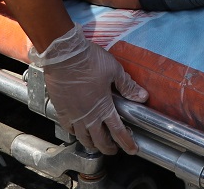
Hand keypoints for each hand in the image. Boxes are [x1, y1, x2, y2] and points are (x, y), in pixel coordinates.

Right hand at [29, 24, 148, 154]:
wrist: (64, 55)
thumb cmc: (90, 61)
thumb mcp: (114, 70)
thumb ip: (127, 86)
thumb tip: (142, 96)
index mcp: (103, 107)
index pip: (118, 131)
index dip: (126, 142)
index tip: (132, 149)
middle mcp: (88, 116)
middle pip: (100, 140)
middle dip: (109, 148)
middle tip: (114, 149)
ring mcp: (73, 115)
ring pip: (83, 138)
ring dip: (92, 144)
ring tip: (96, 144)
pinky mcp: (60, 110)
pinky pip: (68, 128)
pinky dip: (75, 133)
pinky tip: (77, 132)